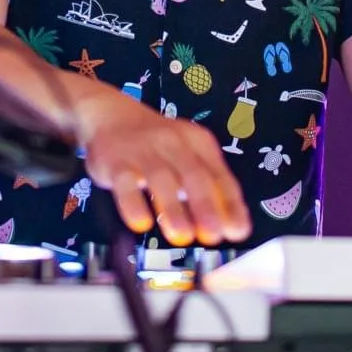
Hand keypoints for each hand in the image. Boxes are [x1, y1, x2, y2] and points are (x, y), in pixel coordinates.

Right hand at [74, 92, 251, 247]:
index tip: (238, 231)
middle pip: (193, 175)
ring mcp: (143, 150)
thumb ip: (209, 191)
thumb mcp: (187, 159)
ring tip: (182, 236)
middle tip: (213, 236)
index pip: (220, 176)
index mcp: (199, 142)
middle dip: (205, 206)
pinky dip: (133, 204)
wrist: (112, 115)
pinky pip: (125, 183)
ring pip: (161, 179)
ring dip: (173, 208)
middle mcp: (174, 142)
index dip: (230, 204)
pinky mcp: (116, 161)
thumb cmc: (157, 147)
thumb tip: (233, 229)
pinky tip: (141, 223)